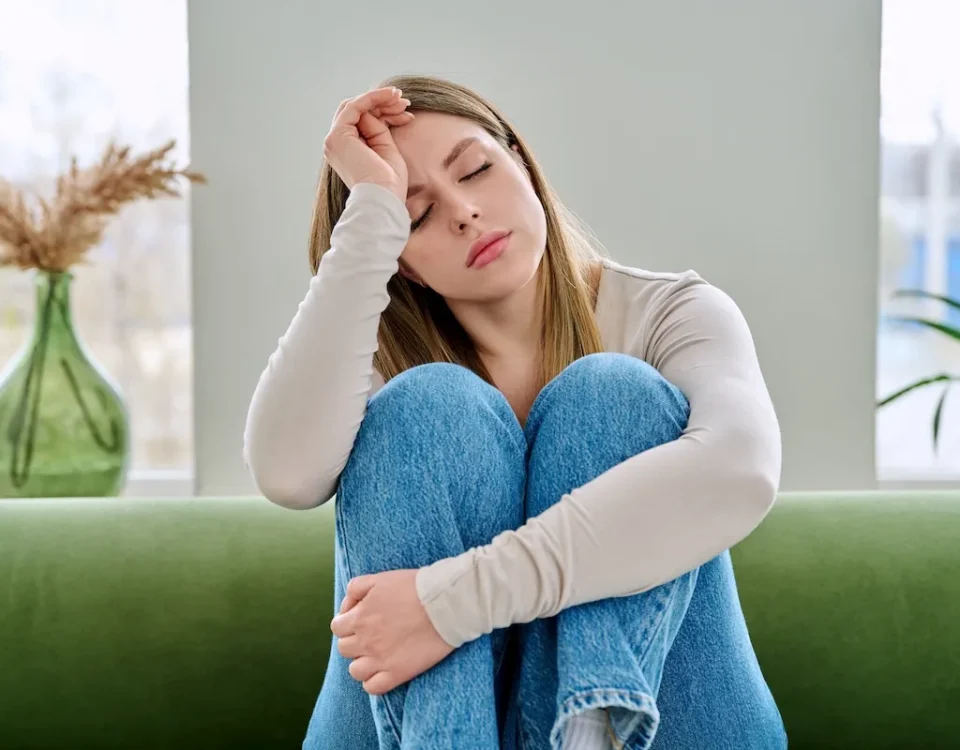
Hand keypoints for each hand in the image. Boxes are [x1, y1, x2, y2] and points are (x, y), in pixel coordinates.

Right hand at [322, 86, 414, 202]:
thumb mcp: (386, 149)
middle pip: (357, 112)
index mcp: (348, 150)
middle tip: (404, 102)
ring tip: (401, 99)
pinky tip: (391, 96)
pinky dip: (372, 98)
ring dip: (380, 99)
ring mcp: (335, 140)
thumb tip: (376, 111)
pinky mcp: (338, 136)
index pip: (362, 121)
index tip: (406, 112)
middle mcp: (337, 144)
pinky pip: (354, 107)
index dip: (384, 112)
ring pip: (355, 106)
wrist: (383, 198)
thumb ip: (378, 129)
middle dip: (382, 104)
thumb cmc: (389, 183)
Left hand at [330, 569, 454, 695]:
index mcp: (359, 617)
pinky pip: (372, 687)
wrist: (444, 604)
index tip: (362, 619)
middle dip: (355, 641)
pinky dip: (374, 681)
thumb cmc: (414, 587)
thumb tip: (347, 607)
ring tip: (379, 654)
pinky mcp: (397, 673)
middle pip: (344, 649)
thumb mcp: (380, 578)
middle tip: (373, 635)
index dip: (348, 623)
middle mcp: (365, 641)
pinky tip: (385, 670)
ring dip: (363, 663)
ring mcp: (380, 660)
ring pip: (355, 671)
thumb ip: (356, 588)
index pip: (337, 627)